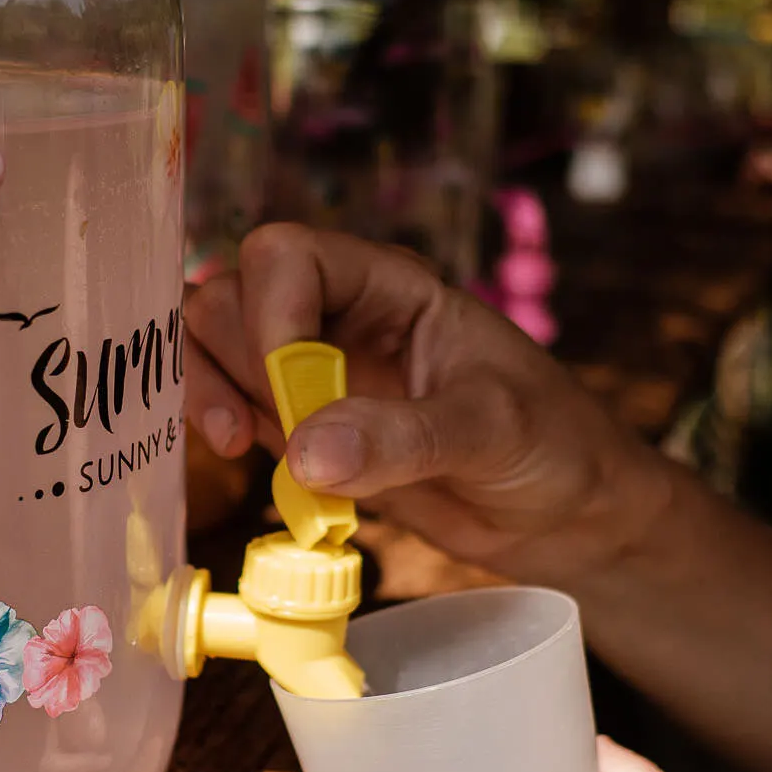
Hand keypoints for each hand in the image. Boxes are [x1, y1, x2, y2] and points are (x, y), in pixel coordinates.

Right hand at [184, 224, 664, 574]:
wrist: (566, 516)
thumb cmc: (554, 445)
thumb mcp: (494, 432)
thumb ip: (405, 438)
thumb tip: (308, 454)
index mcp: (390, 286)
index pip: (288, 256)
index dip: (270, 312)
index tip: (289, 386)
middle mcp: (338, 318)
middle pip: (231, 297)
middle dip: (229, 360)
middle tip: (253, 431)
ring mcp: (312, 374)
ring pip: (213, 349)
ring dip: (204, 392)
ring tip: (238, 447)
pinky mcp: (300, 430)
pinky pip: (226, 408)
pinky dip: (213, 429)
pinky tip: (240, 463)